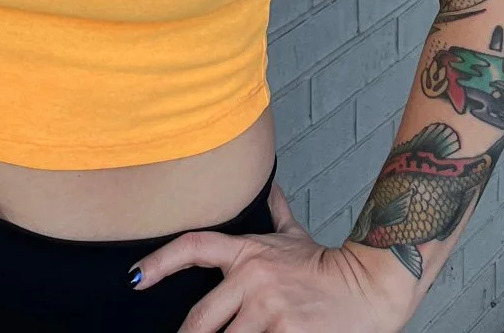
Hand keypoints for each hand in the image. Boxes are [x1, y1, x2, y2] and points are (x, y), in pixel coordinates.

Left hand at [131, 184, 418, 332]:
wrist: (368, 288)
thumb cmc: (326, 267)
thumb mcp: (295, 237)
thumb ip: (277, 213)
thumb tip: (270, 185)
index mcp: (246, 253)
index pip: (191, 247)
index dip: (158, 262)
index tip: (134, 278)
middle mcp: (251, 279)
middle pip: (201, 318)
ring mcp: (267, 309)